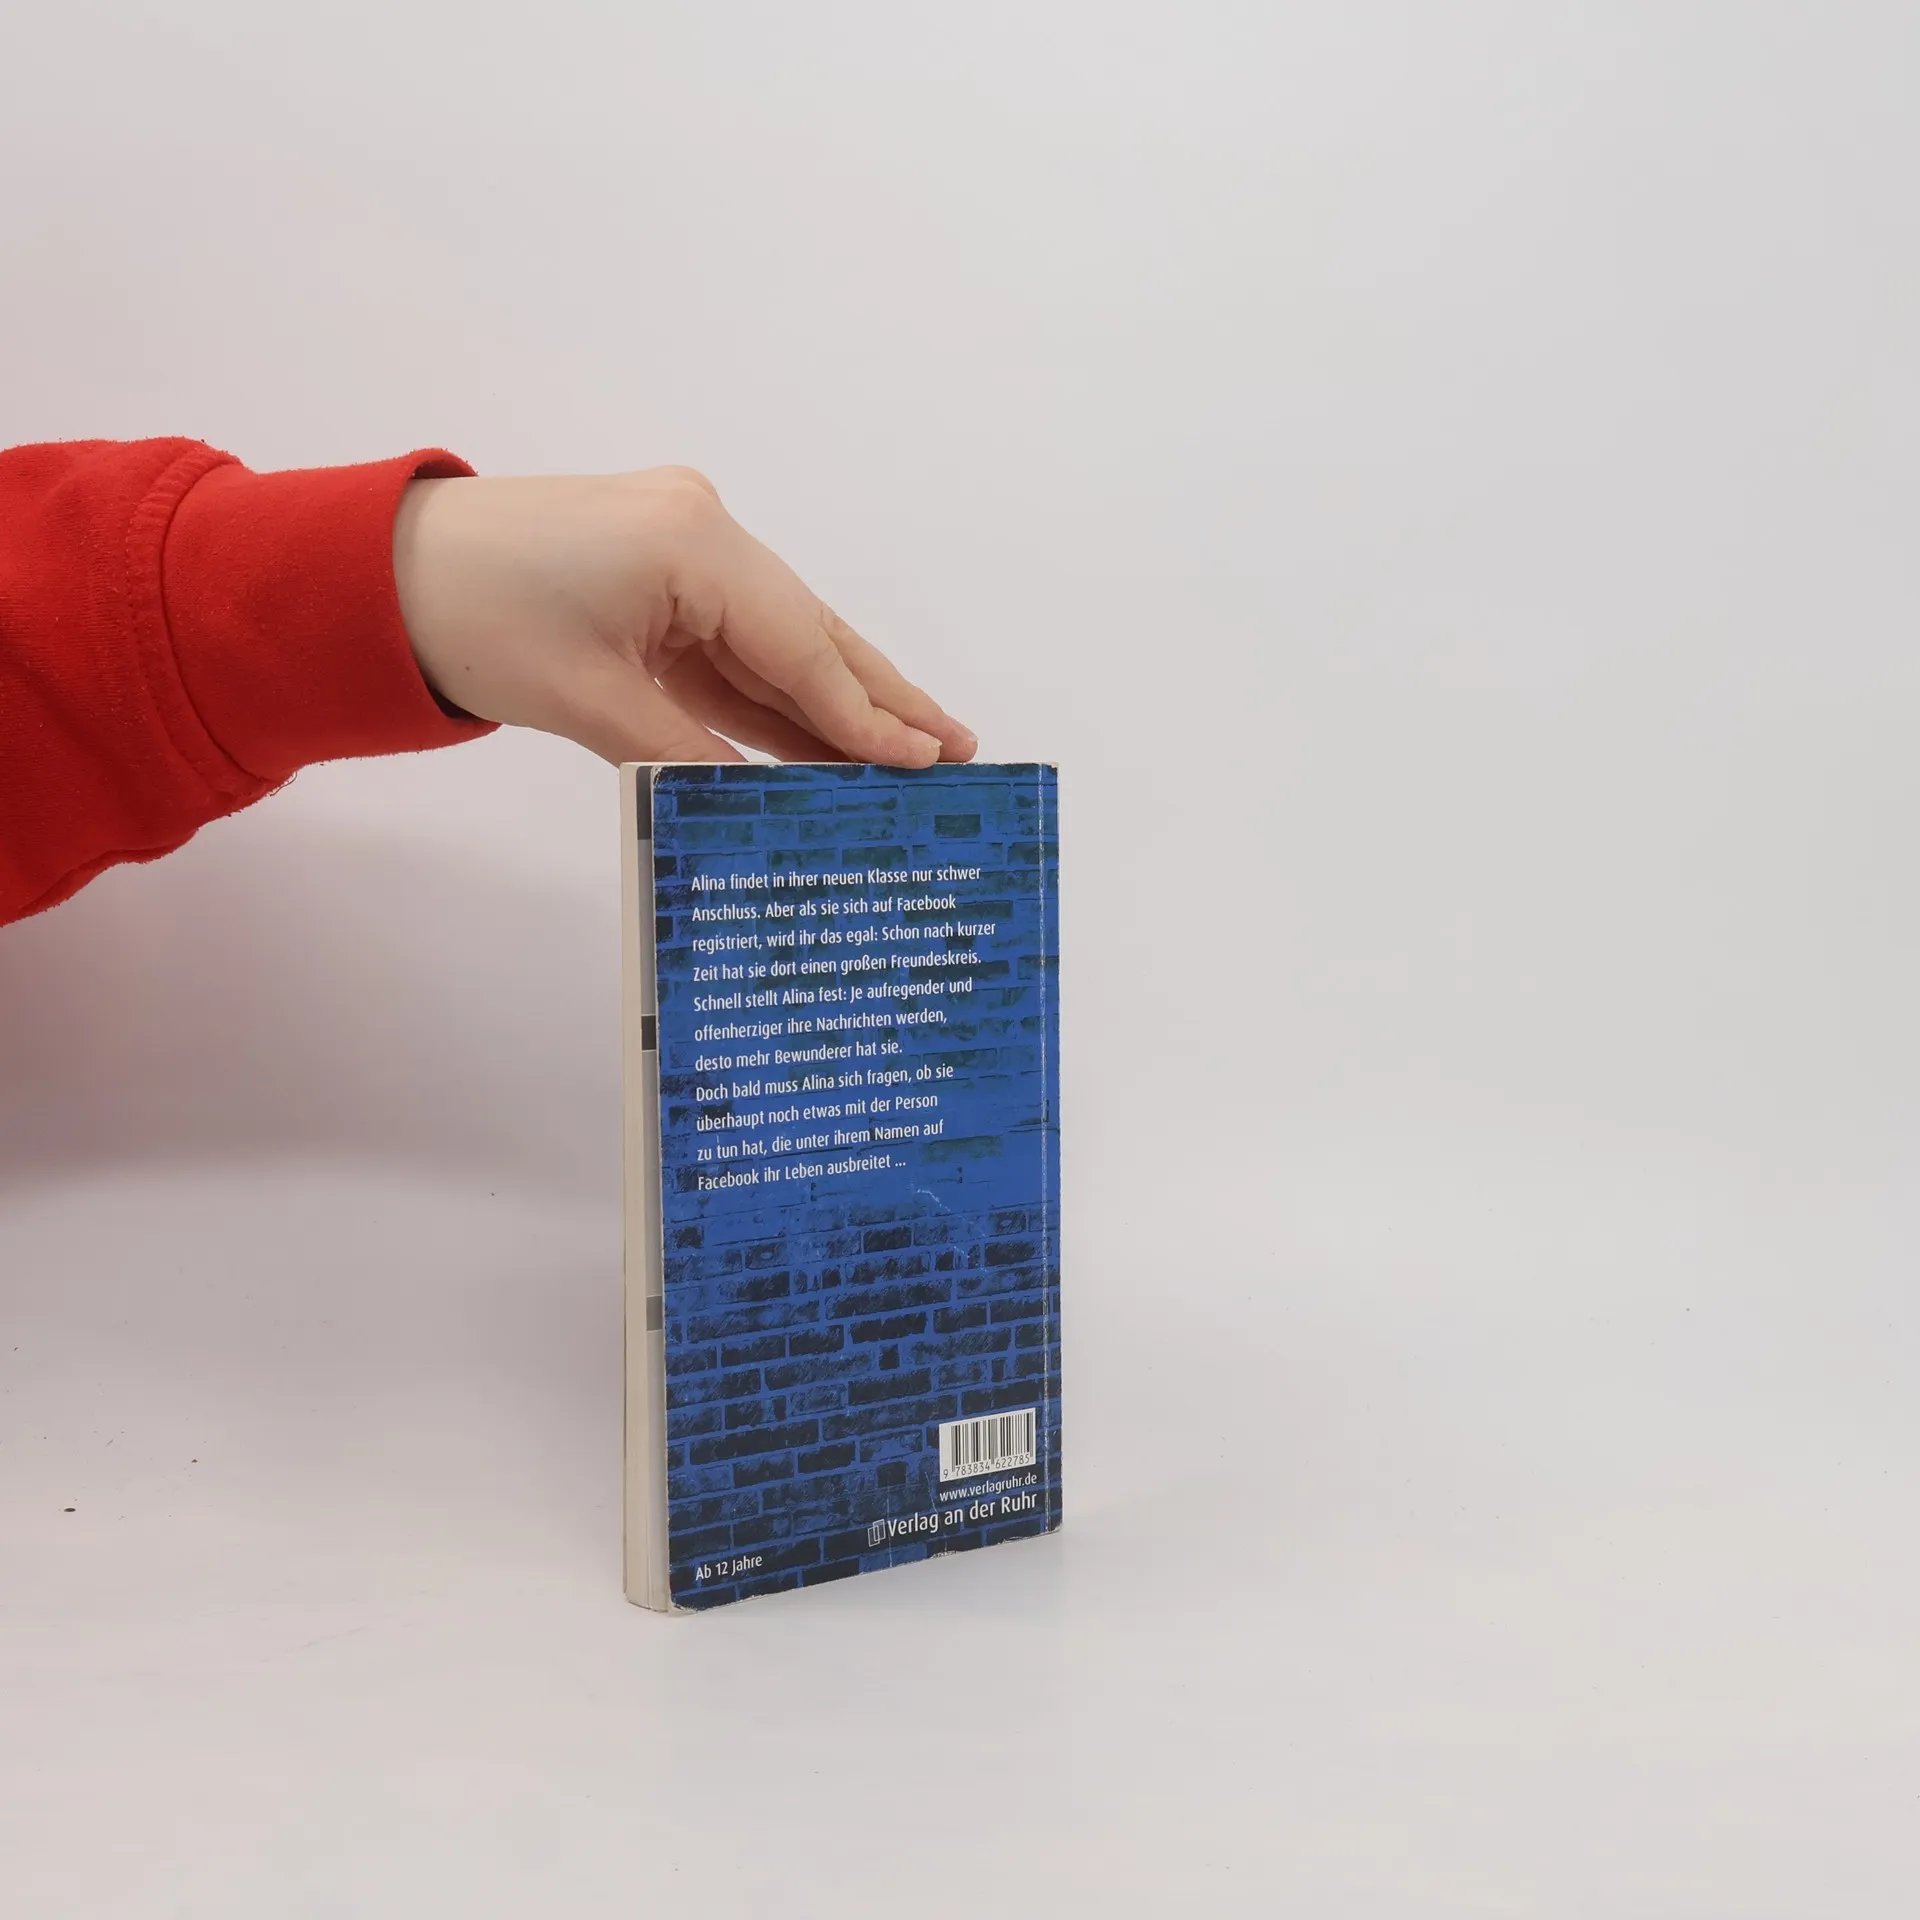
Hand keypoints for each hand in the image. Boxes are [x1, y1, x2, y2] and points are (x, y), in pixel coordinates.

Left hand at [391, 467, 975, 765]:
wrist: (376, 569)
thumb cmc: (470, 619)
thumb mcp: (592, 703)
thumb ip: (691, 754)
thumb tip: (770, 805)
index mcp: (691, 543)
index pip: (800, 644)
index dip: (865, 713)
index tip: (927, 762)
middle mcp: (702, 527)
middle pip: (810, 630)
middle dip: (881, 695)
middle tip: (958, 747)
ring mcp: (682, 542)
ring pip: (779, 637)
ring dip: (836, 696)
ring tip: (915, 747)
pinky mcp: (658, 569)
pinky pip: (735, 640)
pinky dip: (776, 690)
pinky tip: (825, 735)